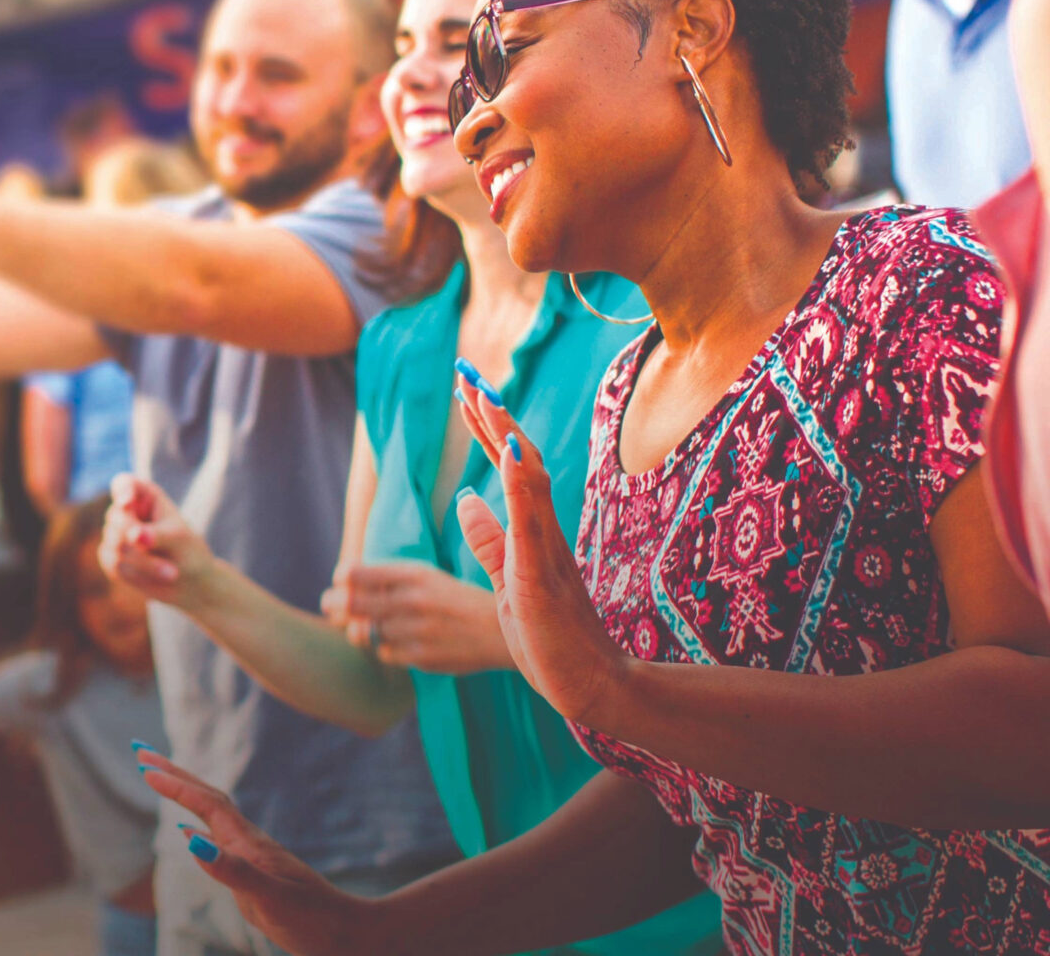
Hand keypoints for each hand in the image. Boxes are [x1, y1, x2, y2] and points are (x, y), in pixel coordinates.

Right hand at [98, 474, 218, 610]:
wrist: (187, 581)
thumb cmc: (186, 551)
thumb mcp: (177, 539)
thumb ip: (155, 535)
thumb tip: (134, 536)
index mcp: (144, 496)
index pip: (124, 484)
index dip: (122, 491)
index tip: (127, 503)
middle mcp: (125, 511)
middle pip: (116, 518)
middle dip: (137, 538)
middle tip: (162, 555)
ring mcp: (115, 534)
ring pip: (116, 545)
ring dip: (144, 562)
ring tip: (171, 573)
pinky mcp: (110, 556)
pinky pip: (114, 564)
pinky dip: (137, 573)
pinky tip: (156, 576)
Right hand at [135, 748, 377, 955]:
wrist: (346, 935)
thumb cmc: (312, 919)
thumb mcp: (270, 898)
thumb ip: (233, 870)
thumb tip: (193, 841)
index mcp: (248, 843)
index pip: (206, 803)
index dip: (175, 785)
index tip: (144, 766)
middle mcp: (248, 842)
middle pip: (206, 797)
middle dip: (174, 774)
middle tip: (141, 751)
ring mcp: (251, 857)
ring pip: (211, 814)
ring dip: (184, 794)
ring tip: (159, 778)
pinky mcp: (253, 874)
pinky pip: (218, 840)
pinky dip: (198, 829)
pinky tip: (190, 834)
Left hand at [332, 561, 510, 674]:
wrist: (503, 631)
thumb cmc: (458, 600)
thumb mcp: (429, 577)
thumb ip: (392, 579)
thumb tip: (348, 581)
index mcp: (415, 574)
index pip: (357, 573)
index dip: (342, 578)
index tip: (341, 582)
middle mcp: (413, 600)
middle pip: (353, 604)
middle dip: (334, 605)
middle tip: (329, 605)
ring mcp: (417, 631)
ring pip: (366, 632)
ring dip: (358, 630)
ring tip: (356, 627)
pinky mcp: (422, 658)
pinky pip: (386, 654)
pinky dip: (384, 649)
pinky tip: (389, 643)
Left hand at [452, 366, 631, 723]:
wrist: (592, 685)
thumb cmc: (552, 639)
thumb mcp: (507, 581)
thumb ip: (489, 540)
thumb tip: (465, 498)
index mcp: (534, 533)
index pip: (510, 468)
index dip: (489, 429)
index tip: (469, 392)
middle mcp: (544, 532)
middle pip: (520, 460)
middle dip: (492, 417)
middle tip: (467, 373)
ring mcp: (546, 550)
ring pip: (529, 479)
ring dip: (507, 436)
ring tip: (484, 395)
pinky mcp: (541, 575)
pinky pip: (532, 522)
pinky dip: (522, 484)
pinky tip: (512, 452)